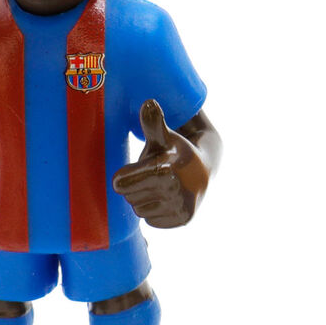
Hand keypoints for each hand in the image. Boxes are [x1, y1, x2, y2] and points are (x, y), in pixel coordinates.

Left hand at [112, 99, 209, 227]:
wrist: (204, 169)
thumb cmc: (174, 150)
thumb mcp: (163, 137)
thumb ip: (153, 123)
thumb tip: (148, 103)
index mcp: (166, 168)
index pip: (121, 182)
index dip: (122, 176)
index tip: (125, 172)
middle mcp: (176, 189)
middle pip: (129, 197)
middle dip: (135, 186)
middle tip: (150, 176)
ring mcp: (181, 207)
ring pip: (139, 211)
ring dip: (143, 199)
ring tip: (159, 186)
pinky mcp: (183, 220)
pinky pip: (150, 221)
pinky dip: (154, 212)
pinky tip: (166, 199)